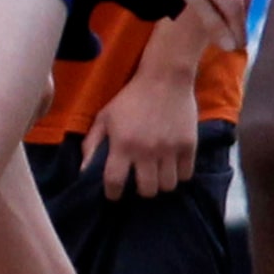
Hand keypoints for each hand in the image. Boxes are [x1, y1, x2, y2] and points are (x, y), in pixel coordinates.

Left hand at [84, 49, 197, 199]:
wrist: (164, 79)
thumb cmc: (130, 99)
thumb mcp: (104, 118)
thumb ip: (92, 145)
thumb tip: (84, 171)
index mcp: (123, 145)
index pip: (114, 182)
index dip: (112, 193)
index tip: (114, 194)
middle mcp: (147, 151)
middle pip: (147, 190)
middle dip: (141, 189)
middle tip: (139, 181)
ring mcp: (170, 149)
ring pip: (168, 186)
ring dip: (161, 183)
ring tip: (157, 174)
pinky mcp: (189, 145)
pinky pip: (187, 175)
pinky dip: (179, 175)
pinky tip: (172, 166)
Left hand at [165, 0, 252, 51]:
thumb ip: (213, 23)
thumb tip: (231, 47)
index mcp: (235, 3)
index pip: (240, 38)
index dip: (223, 41)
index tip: (204, 30)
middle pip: (239, 25)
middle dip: (222, 26)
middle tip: (198, 10)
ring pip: (238, 12)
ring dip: (222, 12)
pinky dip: (224, 0)